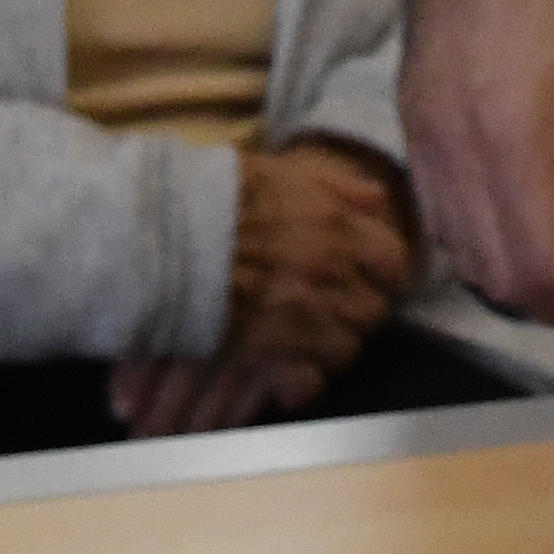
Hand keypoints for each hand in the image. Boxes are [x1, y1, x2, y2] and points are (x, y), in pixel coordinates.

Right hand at [103, 144, 424, 436]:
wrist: (161, 234)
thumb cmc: (216, 195)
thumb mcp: (279, 172)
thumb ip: (334, 184)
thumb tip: (377, 195)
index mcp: (334, 224)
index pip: (392, 258)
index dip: (385, 270)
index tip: (375, 276)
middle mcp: (327, 270)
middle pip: (373, 309)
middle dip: (361, 313)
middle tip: (342, 313)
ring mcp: (300, 312)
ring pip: (346, 347)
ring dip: (334, 347)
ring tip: (314, 344)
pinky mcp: (270, 348)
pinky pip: (309, 378)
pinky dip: (303, 382)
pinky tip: (289, 377)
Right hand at [403, 0, 553, 329]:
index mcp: (507, 135)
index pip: (547, 268)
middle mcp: (449, 151)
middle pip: (504, 280)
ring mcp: (422, 142)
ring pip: (467, 262)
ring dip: (533, 289)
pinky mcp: (414, 129)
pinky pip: (445, 226)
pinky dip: (494, 255)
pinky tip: (543, 237)